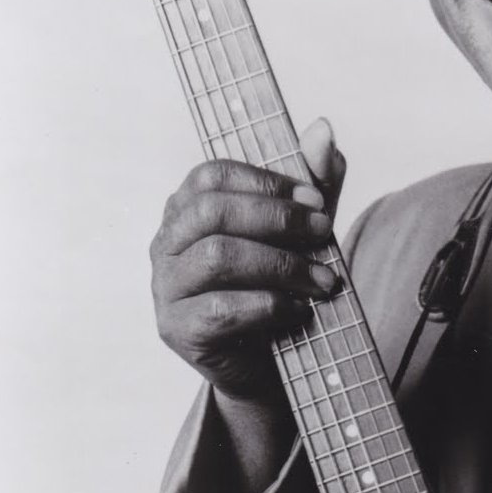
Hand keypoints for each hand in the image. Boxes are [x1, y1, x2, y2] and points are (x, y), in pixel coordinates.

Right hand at [150, 118, 344, 402]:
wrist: (269, 364)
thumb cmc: (279, 287)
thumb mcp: (303, 232)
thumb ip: (313, 184)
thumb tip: (323, 128)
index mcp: (186, 209)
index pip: (211, 175)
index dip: (266, 181)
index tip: (316, 198)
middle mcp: (166, 243)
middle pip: (212, 212)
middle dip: (277, 218)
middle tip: (325, 233)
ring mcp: (166, 288)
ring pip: (218, 258)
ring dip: (283, 266)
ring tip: (324, 280)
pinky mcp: (178, 330)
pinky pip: (220, 309)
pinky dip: (269, 305)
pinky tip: (298, 309)